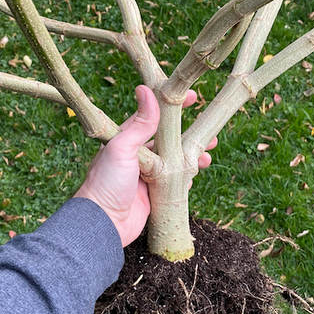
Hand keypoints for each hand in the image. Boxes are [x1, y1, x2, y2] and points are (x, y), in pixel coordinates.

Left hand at [74, 85, 215, 246]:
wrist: (102, 224)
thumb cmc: (106, 182)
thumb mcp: (122, 148)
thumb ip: (139, 123)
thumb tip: (145, 89)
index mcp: (126, 140)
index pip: (153, 116)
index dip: (172, 106)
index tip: (194, 97)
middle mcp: (137, 156)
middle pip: (169, 140)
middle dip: (189, 135)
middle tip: (211, 132)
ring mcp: (146, 176)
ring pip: (175, 161)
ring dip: (192, 157)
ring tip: (208, 156)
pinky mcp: (153, 195)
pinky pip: (174, 183)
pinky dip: (186, 178)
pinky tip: (196, 174)